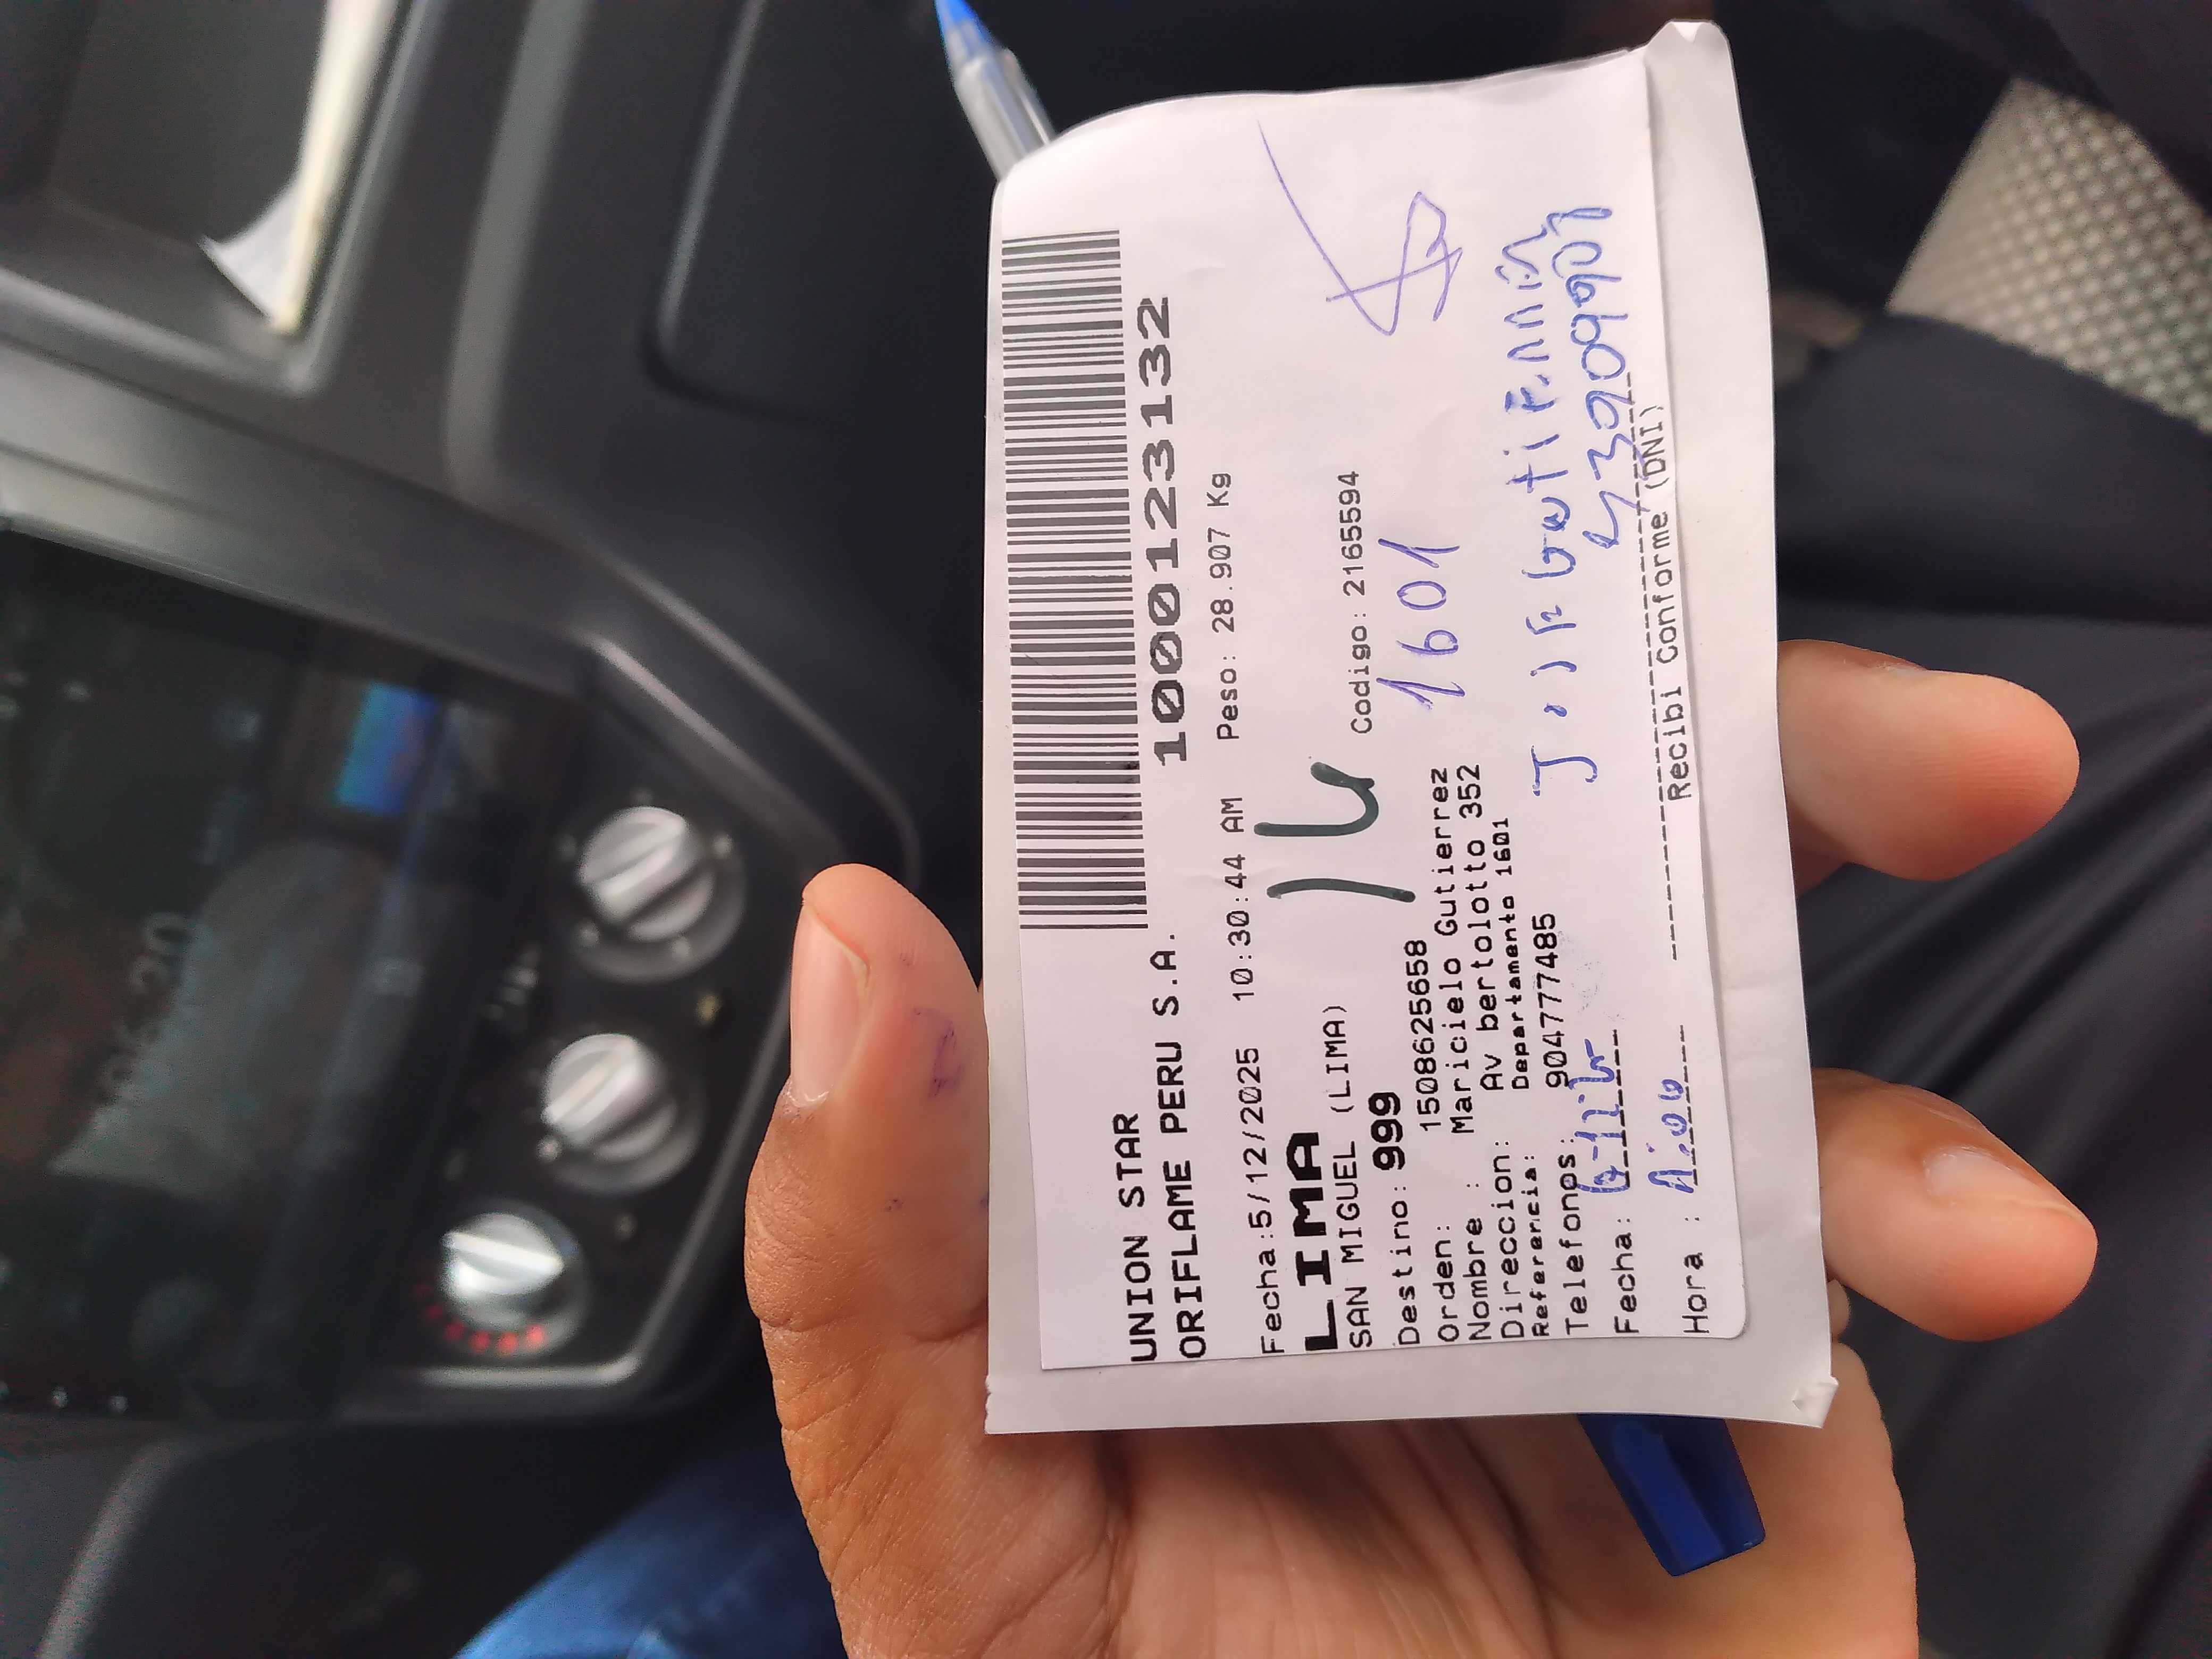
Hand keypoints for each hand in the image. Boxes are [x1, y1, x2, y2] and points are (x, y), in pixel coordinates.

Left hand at [746, 641, 2094, 1656]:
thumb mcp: (962, 1526)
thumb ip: (876, 1265)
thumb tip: (856, 941)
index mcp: (1182, 1146)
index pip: (1217, 871)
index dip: (1282, 697)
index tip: (1374, 553)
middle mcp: (1375, 1146)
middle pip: (1494, 866)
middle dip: (1632, 714)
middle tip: (1720, 603)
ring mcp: (1576, 1229)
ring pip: (1704, 973)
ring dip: (1838, 846)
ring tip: (1976, 773)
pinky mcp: (1752, 1347)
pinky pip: (1856, 1206)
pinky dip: (1937, 1189)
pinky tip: (1985, 1235)